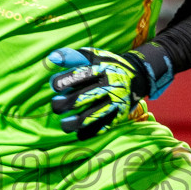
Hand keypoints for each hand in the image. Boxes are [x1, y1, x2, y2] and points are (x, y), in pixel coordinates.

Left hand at [46, 46, 172, 139]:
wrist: (138, 76)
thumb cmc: (107, 65)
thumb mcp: (93, 56)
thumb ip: (72, 56)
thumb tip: (53, 58)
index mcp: (100, 69)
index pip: (76, 76)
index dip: (61, 82)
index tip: (55, 86)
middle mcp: (108, 86)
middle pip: (79, 99)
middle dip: (62, 104)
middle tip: (56, 105)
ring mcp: (114, 102)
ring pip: (89, 118)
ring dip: (72, 124)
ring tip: (65, 124)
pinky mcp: (118, 115)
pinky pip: (100, 128)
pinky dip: (87, 133)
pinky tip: (78, 132)